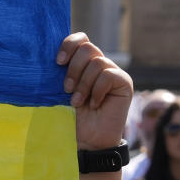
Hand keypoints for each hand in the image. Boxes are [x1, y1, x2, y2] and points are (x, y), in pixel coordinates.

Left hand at [57, 32, 132, 150]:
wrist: (87, 140)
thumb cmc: (72, 117)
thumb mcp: (63, 90)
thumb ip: (63, 71)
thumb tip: (54, 55)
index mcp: (84, 63)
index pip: (80, 39)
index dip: (69, 45)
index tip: (58, 62)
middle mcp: (100, 64)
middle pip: (87, 47)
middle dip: (74, 68)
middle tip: (67, 89)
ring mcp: (113, 72)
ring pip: (97, 62)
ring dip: (83, 84)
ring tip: (78, 102)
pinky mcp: (124, 82)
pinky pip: (108, 75)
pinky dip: (97, 90)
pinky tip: (95, 104)